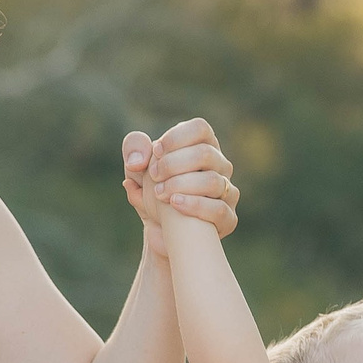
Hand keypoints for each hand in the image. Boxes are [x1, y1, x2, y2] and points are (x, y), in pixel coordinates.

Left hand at [123, 119, 240, 257]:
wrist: (162, 233)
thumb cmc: (155, 194)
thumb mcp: (138, 170)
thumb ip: (134, 151)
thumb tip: (138, 161)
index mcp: (203, 147)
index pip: (200, 129)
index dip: (176, 137)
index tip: (156, 152)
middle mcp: (220, 167)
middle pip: (206, 153)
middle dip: (173, 164)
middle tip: (154, 176)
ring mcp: (227, 192)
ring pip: (213, 181)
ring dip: (181, 185)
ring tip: (160, 193)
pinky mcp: (228, 218)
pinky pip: (219, 209)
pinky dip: (194, 205)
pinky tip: (175, 204)